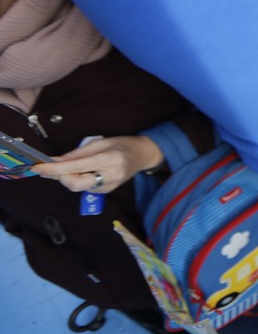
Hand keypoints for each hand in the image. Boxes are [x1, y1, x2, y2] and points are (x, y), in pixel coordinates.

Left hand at [31, 135, 163, 193]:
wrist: (144, 155)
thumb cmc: (122, 144)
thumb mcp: (100, 142)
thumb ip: (77, 154)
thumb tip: (55, 161)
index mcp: (108, 159)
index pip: (76, 167)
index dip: (55, 168)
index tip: (38, 168)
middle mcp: (110, 175)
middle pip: (75, 184)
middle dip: (60, 177)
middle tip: (52, 168)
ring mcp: (109, 186)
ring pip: (78, 187)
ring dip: (68, 177)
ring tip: (73, 166)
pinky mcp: (107, 191)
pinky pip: (85, 188)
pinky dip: (78, 179)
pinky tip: (84, 171)